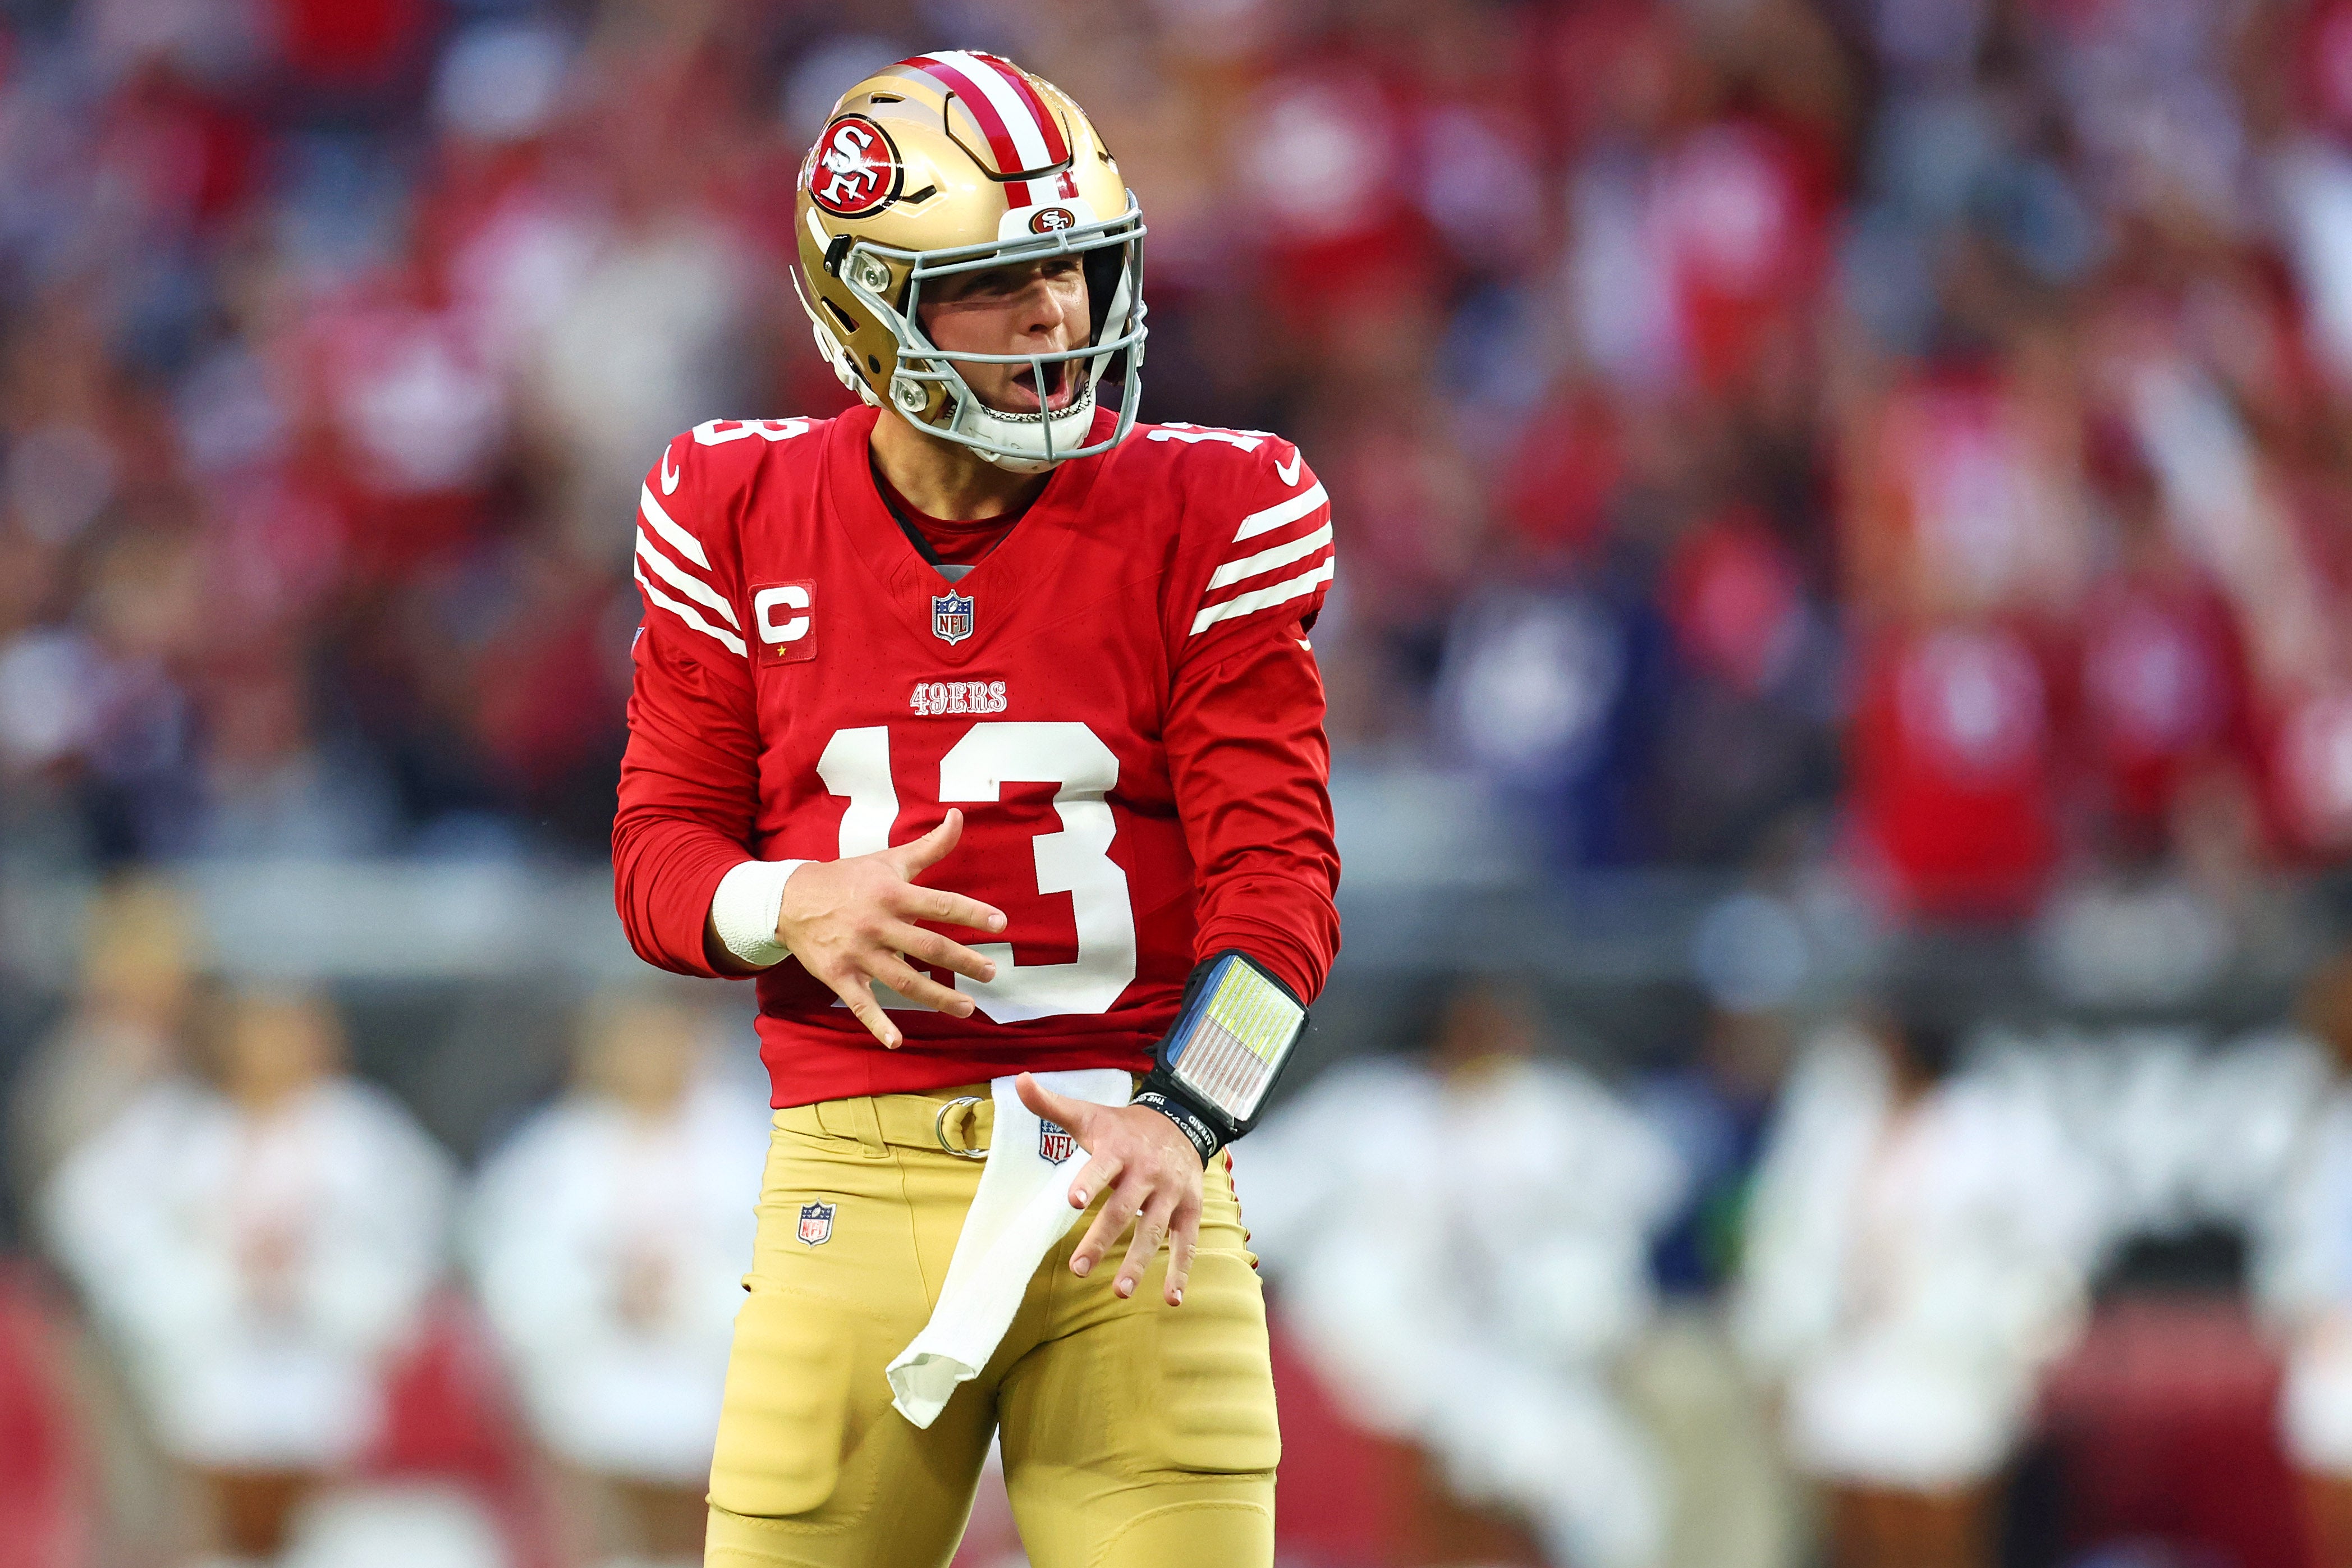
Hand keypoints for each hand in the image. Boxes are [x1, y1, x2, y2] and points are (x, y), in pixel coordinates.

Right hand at [778, 809, 1006, 1048]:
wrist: (790, 899)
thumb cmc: (849, 878)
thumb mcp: (889, 860)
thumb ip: (930, 846)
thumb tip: (959, 816)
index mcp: (892, 894)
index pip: (939, 904)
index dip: (971, 913)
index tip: (1000, 923)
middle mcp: (877, 924)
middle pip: (927, 946)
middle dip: (963, 961)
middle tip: (992, 973)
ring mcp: (858, 952)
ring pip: (903, 979)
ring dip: (937, 997)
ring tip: (967, 1008)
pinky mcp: (839, 975)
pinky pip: (861, 1004)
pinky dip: (877, 1024)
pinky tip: (897, 1041)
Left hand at [1017, 1072, 1202, 1305]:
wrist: (1181, 1122)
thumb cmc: (1124, 1127)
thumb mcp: (1089, 1114)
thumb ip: (1052, 1105)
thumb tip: (1019, 1080)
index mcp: (1119, 1150)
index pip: (1102, 1167)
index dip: (1088, 1182)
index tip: (1073, 1201)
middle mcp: (1146, 1172)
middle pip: (1123, 1210)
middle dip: (1101, 1239)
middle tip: (1079, 1268)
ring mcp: (1171, 1193)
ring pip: (1154, 1231)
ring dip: (1138, 1263)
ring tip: (1120, 1291)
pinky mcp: (1190, 1209)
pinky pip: (1186, 1243)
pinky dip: (1181, 1271)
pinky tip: (1172, 1298)